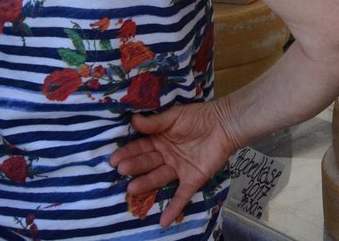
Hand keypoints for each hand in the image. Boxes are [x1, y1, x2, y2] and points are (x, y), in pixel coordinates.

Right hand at [109, 101, 239, 227]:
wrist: (225, 123)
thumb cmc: (198, 117)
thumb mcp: (174, 117)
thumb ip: (155, 123)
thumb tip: (132, 120)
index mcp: (159, 141)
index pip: (140, 148)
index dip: (128, 153)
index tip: (114, 158)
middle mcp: (166, 157)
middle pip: (147, 163)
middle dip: (134, 167)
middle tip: (122, 170)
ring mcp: (178, 170)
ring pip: (159, 178)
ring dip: (146, 184)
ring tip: (133, 188)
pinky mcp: (192, 179)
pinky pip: (182, 196)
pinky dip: (173, 209)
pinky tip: (163, 221)